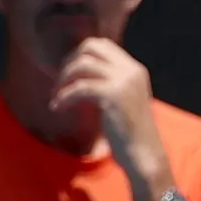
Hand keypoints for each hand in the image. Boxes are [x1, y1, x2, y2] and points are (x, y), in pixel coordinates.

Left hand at [49, 39, 168, 187]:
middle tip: (58, 83)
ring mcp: (124, 81)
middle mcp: (131, 70)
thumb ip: (107, 83)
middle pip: (91, 47)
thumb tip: (80, 72)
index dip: (79, 55)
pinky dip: (64, 97)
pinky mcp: (114, 95)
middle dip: (69, 62)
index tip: (67, 74)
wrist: (143, 155)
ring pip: (82, 64)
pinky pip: (79, 88)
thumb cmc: (129, 133)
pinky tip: (57, 108)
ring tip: (56, 97)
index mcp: (134, 69)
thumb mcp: (121, 100)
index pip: (102, 45)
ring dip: (63, 79)